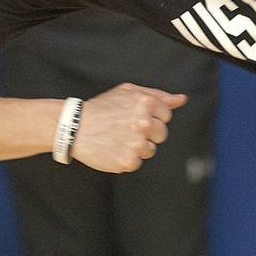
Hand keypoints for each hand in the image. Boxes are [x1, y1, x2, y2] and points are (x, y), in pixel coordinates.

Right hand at [71, 83, 186, 172]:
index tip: (134, 117)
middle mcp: (143, 122)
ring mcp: (136, 143)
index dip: (151, 117)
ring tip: (117, 138)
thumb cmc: (102, 108)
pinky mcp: (127, 161)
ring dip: (137, 147)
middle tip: (126, 129)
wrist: (74, 126)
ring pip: (150, 150)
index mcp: (145, 102)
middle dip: (148, 132)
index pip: (166, 115)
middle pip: (162, 134)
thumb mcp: (128, 93)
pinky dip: (126, 158)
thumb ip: (158, 96)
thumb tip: (181, 99)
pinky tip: (113, 149)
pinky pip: (137, 162)